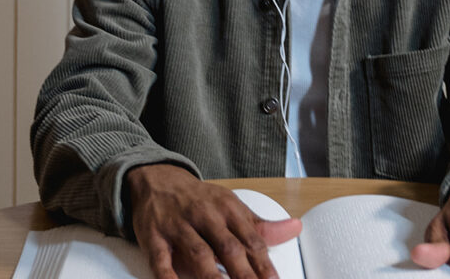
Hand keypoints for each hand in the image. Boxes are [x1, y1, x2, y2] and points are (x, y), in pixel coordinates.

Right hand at [126, 164, 301, 278]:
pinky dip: (168, 276)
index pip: (251, 240)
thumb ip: (260, 227)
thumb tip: (295, 229)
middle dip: (244, 274)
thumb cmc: (200, 200)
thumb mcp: (232, 206)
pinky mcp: (154, 237)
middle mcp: (205, 217)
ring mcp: (178, 227)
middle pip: (228, 248)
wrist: (158, 180)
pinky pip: (160, 259)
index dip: (264, 264)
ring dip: (212, 277)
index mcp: (228, 210)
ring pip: (198, 253)